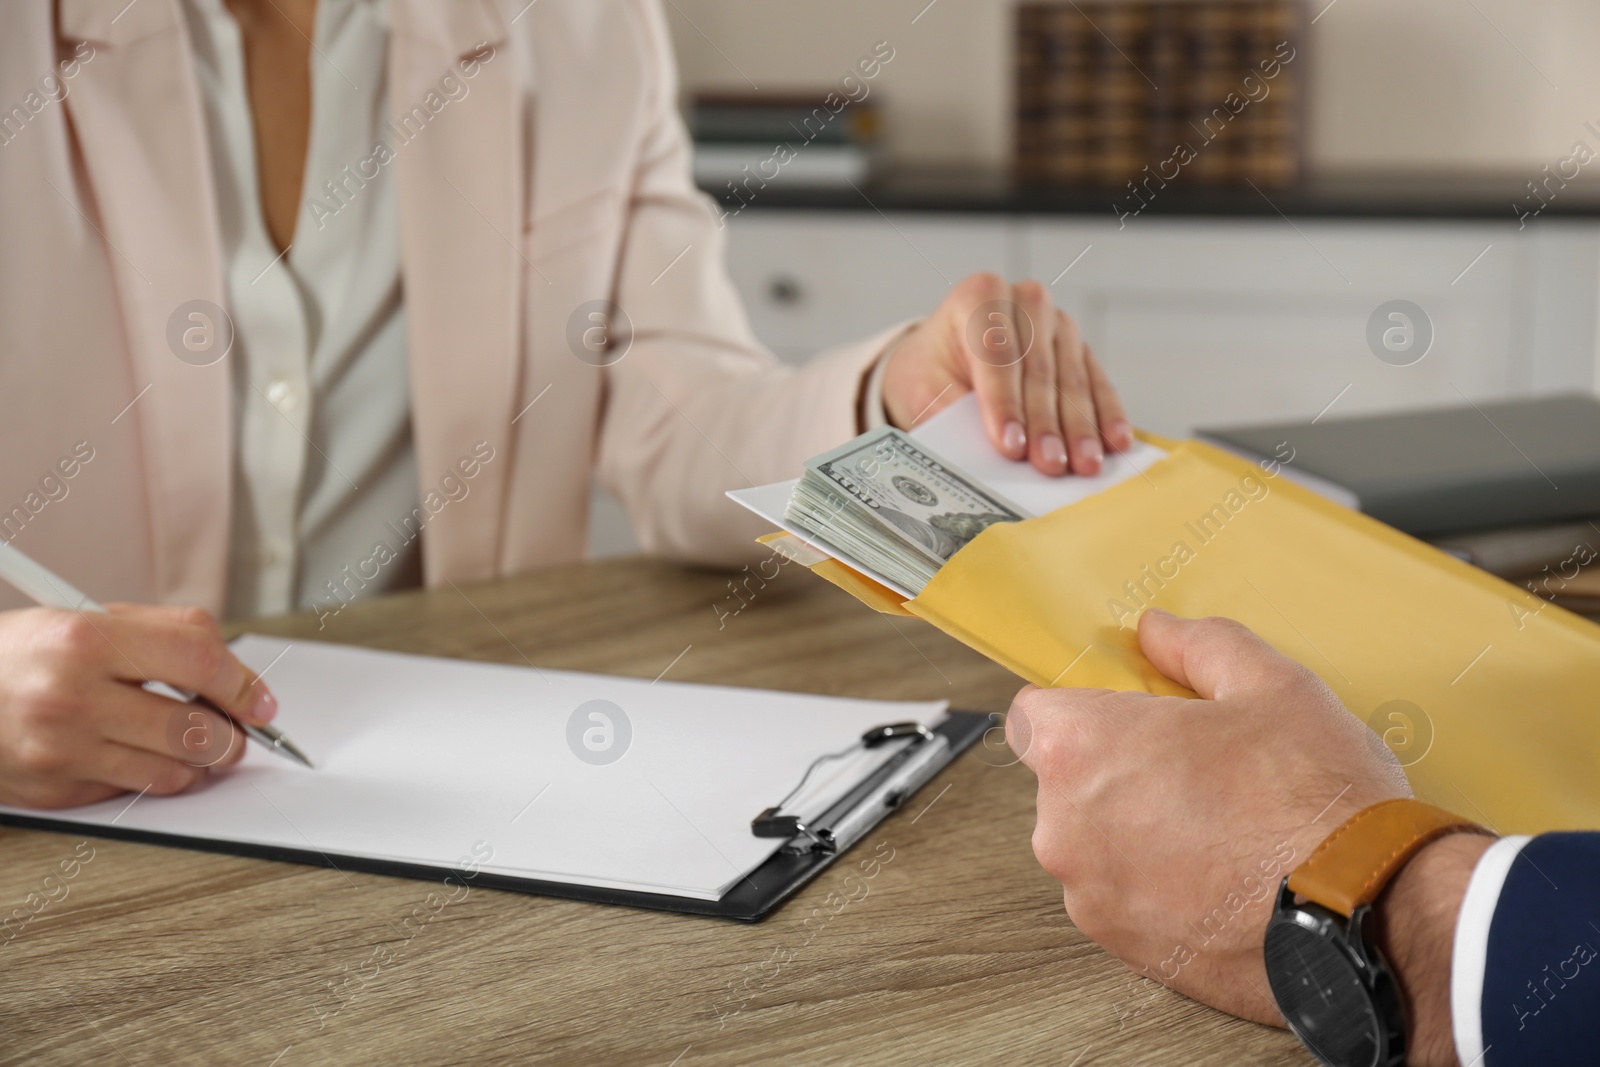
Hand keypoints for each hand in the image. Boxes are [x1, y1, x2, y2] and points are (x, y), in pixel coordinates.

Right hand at [0, 604, 276, 807]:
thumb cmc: (22, 654)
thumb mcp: (86, 617)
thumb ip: (166, 631)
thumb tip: (234, 667)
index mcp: (85, 640)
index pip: (199, 661)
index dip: (244, 684)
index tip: (261, 701)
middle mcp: (71, 697)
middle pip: (195, 728)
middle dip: (232, 735)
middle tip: (237, 731)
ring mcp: (61, 750)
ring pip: (173, 771)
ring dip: (201, 762)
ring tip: (198, 744)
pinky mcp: (55, 791)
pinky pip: (134, 793)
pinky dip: (155, 778)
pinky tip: (148, 757)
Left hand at [881, 273, 1131, 475]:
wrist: (944, 358)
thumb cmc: (932, 374)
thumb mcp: (924, 390)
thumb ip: (953, 414)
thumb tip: (988, 451)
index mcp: (977, 297)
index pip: (995, 354)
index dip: (1004, 404)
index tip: (1010, 446)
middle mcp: (1023, 300)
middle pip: (1038, 369)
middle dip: (1045, 423)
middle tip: (1051, 464)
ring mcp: (1056, 322)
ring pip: (1071, 379)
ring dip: (1080, 426)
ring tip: (1084, 464)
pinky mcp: (1079, 346)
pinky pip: (1097, 382)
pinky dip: (1106, 414)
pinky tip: (1115, 441)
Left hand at [1005, 610, 1410, 1025]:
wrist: (1367, 913)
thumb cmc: (1315, 801)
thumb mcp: (1270, 685)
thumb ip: (1197, 646)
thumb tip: (1157, 630)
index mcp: (1081, 749)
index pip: (1033, 714)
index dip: (1081, 709)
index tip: (1125, 715)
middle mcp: (1064, 825)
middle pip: (1064, 780)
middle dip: (1115, 770)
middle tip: (1194, 768)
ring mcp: (1088, 893)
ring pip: (1094, 842)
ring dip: (1137, 830)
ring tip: (1220, 825)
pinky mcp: (1121, 947)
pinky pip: (1122, 897)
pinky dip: (1158, 885)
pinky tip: (1222, 874)